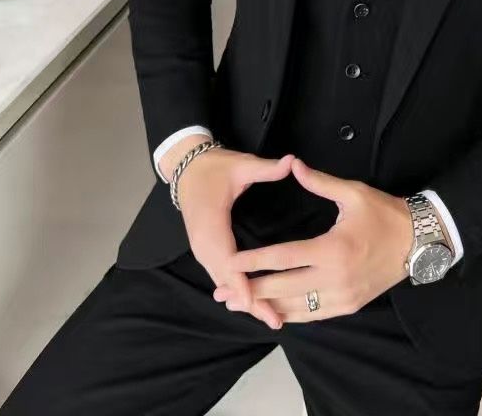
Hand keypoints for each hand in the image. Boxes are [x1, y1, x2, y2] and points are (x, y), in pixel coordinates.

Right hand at [177, 147, 294, 329]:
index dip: (241, 282)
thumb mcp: (241, 165)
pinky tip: (253, 302)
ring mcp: (202, 248)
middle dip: (249, 301)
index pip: (227, 260)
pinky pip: (221, 274)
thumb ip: (266, 168)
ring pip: (223, 280)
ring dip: (244, 299)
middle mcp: (203, 243)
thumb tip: (293, 161)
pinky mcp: (206, 249)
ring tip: (269, 318)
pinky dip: (236, 290)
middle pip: (226, 278)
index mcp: (211, 224)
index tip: (257, 301)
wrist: (188, 168)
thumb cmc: (215, 167)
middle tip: (275, 320)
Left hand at [217, 158, 412, 321]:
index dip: (254, 261)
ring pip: (296, 308)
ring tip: (239, 305)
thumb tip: (292, 164)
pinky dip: (291, 314)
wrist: (419, 242)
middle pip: (283, 289)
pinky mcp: (349, 305)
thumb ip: (319, 182)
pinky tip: (273, 311)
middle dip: (250, 291)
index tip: (231, 262)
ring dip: (266, 307)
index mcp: (333, 249)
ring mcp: (343, 296)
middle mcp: (335, 278)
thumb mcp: (353, 193)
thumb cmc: (385, 213)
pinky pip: (313, 315)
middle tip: (222, 293)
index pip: (283, 258)